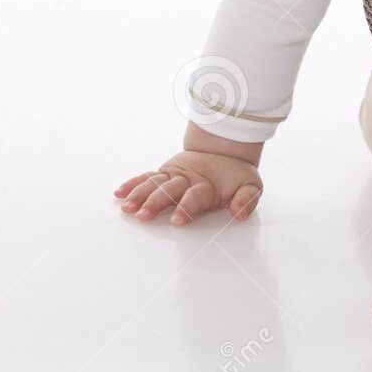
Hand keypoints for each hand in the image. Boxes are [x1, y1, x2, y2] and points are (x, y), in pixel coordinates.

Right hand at [113, 149, 262, 225]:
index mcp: (206, 185)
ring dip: (139, 195)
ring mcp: (174, 175)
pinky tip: (119, 193)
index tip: (177, 220)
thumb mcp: (251, 185)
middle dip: (155, 203)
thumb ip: (247, 199)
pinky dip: (133, 184)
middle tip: (143, 215)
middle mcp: (187, 179)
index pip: (194, 197)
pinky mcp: (165, 172)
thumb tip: (239, 213)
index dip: (186, 207)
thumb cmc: (236, 174)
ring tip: (127, 208)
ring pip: (154, 184)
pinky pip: (147, 177)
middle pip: (168, 190)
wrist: (225, 150)